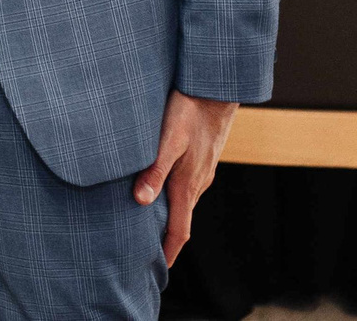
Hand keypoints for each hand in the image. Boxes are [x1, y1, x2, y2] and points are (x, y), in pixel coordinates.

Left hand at [133, 91, 235, 264]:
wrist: (216, 87)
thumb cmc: (189, 110)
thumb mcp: (167, 139)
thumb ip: (154, 170)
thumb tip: (140, 201)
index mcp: (187, 185)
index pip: (179, 231)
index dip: (168, 252)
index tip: (157, 270)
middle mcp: (198, 183)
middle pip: (181, 219)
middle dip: (166, 238)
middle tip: (147, 251)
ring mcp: (203, 171)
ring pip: (185, 201)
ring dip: (170, 215)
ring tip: (150, 222)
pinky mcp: (203, 158)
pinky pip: (188, 185)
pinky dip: (175, 195)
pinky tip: (162, 186)